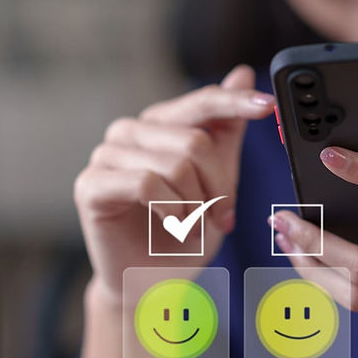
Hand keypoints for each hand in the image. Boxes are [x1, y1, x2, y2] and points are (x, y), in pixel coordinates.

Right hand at [74, 65, 274, 303]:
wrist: (152, 285)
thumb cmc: (182, 235)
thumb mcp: (217, 182)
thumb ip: (226, 132)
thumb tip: (242, 72)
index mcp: (160, 125)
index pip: (202, 103)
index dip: (236, 102)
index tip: (268, 105)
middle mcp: (129, 132)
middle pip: (195, 141)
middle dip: (219, 187)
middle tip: (221, 218)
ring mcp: (105, 156)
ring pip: (175, 164)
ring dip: (196, 206)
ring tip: (194, 228)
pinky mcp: (90, 185)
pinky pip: (146, 184)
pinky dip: (171, 211)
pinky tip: (173, 227)